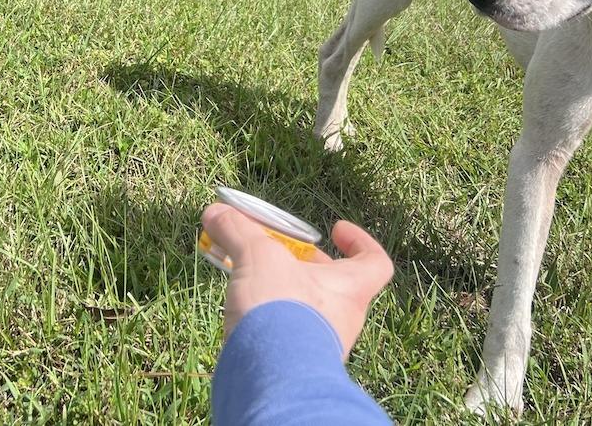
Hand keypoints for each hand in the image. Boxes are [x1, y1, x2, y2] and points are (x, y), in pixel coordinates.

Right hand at [201, 203, 393, 357]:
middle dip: (303, 265)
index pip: (376, 263)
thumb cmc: (281, 310)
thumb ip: (238, 231)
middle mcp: (341, 319)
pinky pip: (284, 333)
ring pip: (305, 309)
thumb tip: (215, 211)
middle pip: (331, 284)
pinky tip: (241, 306)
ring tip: (247, 275)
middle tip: (277, 252)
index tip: (335, 228)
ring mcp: (318, 346)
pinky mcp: (291, 365)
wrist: (270, 380)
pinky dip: (265, 316)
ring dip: (280, 290)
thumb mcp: (257, 256)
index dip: (360, 241)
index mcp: (349, 290)